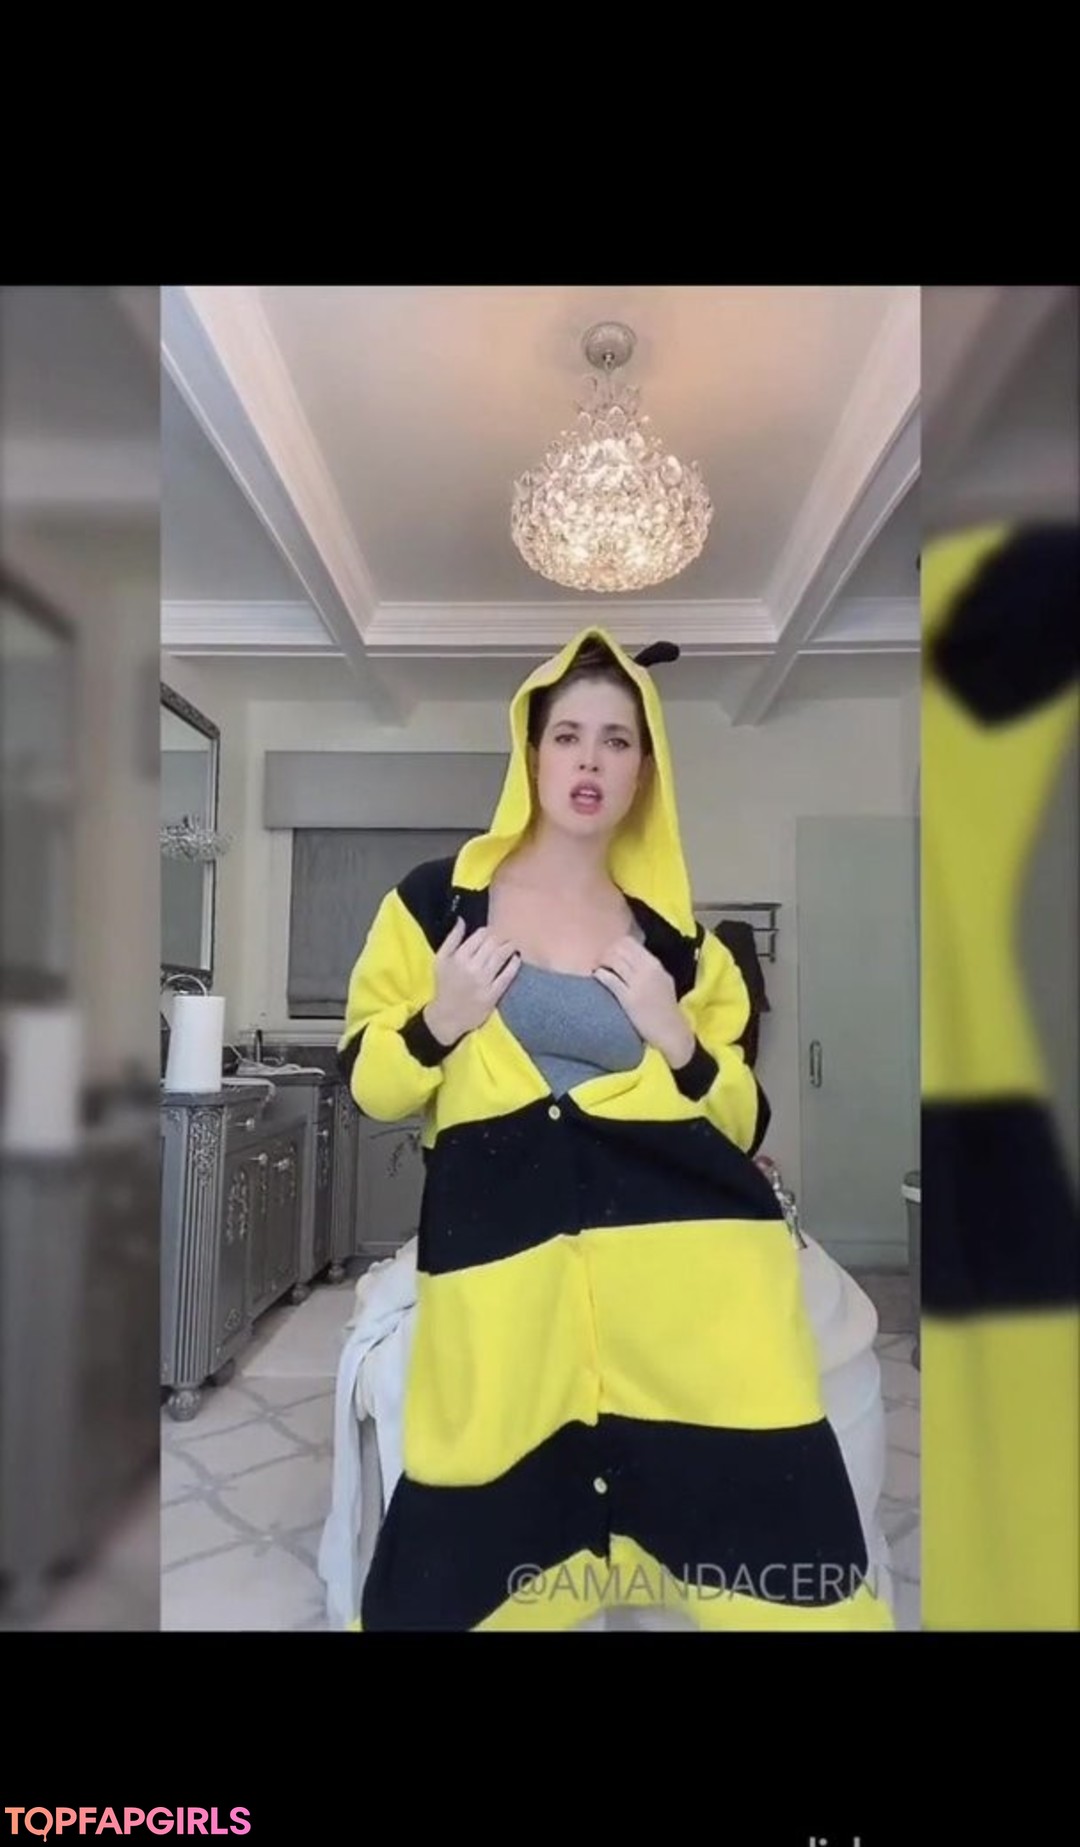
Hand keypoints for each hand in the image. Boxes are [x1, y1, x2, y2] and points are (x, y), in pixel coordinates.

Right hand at [424, 918, 520, 1045]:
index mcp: (458, 957)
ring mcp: (483, 981)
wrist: (447, 1016)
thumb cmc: (444, 985)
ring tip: (513, 945)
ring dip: (510, 947)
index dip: (489, 932)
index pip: (480, 935)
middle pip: (493, 943)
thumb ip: (451, 938)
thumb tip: (461, 920)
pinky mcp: (492, 994)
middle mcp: (472, 967)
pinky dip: (514, 964)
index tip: (492, 934)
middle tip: (506, 937)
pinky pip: (507, 975)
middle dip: (502, 937)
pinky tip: (516, 959)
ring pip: (502, 956)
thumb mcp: (440, 960)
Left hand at [592, 936, 694, 1068]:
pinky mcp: (628, 999)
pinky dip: (600, 975)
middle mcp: (647, 970)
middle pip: (619, 948)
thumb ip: (647, 967)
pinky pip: (609, 979)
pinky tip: (597, 978)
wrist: (672, 1032)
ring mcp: (638, 984)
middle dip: (606, 953)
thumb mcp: (662, 981)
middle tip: (600, 962)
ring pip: (613, 960)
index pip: (629, 942)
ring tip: (597, 970)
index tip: (610, 954)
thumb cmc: (665, 1008)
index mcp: (655, 964)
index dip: (614, 946)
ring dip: (601, 962)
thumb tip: (627, 957)